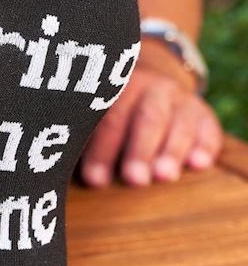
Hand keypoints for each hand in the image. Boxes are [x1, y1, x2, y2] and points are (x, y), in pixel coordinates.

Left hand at [80, 40, 222, 186]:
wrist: (144, 85)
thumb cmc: (105, 116)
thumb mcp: (91, 119)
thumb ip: (81, 141)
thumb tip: (57, 173)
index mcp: (112, 89)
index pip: (105, 119)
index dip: (100, 149)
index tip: (94, 180)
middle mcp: (147, 87)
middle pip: (143, 118)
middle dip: (138, 150)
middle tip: (134, 179)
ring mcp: (176, 98)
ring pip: (176, 122)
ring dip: (170, 151)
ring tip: (164, 176)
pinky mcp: (201, 112)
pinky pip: (207, 126)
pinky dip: (204, 145)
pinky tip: (198, 164)